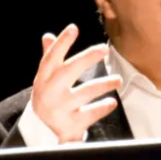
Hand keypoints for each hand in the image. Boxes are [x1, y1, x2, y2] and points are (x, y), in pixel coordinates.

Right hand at [31, 24, 122, 141]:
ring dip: (103, 85)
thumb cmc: (48, 97)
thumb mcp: (45, 78)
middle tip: (104, 48)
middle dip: (87, 58)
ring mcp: (60, 109)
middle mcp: (50, 92)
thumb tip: (48, 36)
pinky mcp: (70, 124)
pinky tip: (112, 102)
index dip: (62, 42)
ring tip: (118, 80)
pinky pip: (90, 114)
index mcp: (44, 78)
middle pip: (69, 71)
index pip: (51, 57)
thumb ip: (49, 57)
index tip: (73, 28)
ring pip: (84, 93)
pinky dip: (102, 108)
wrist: (41, 131)